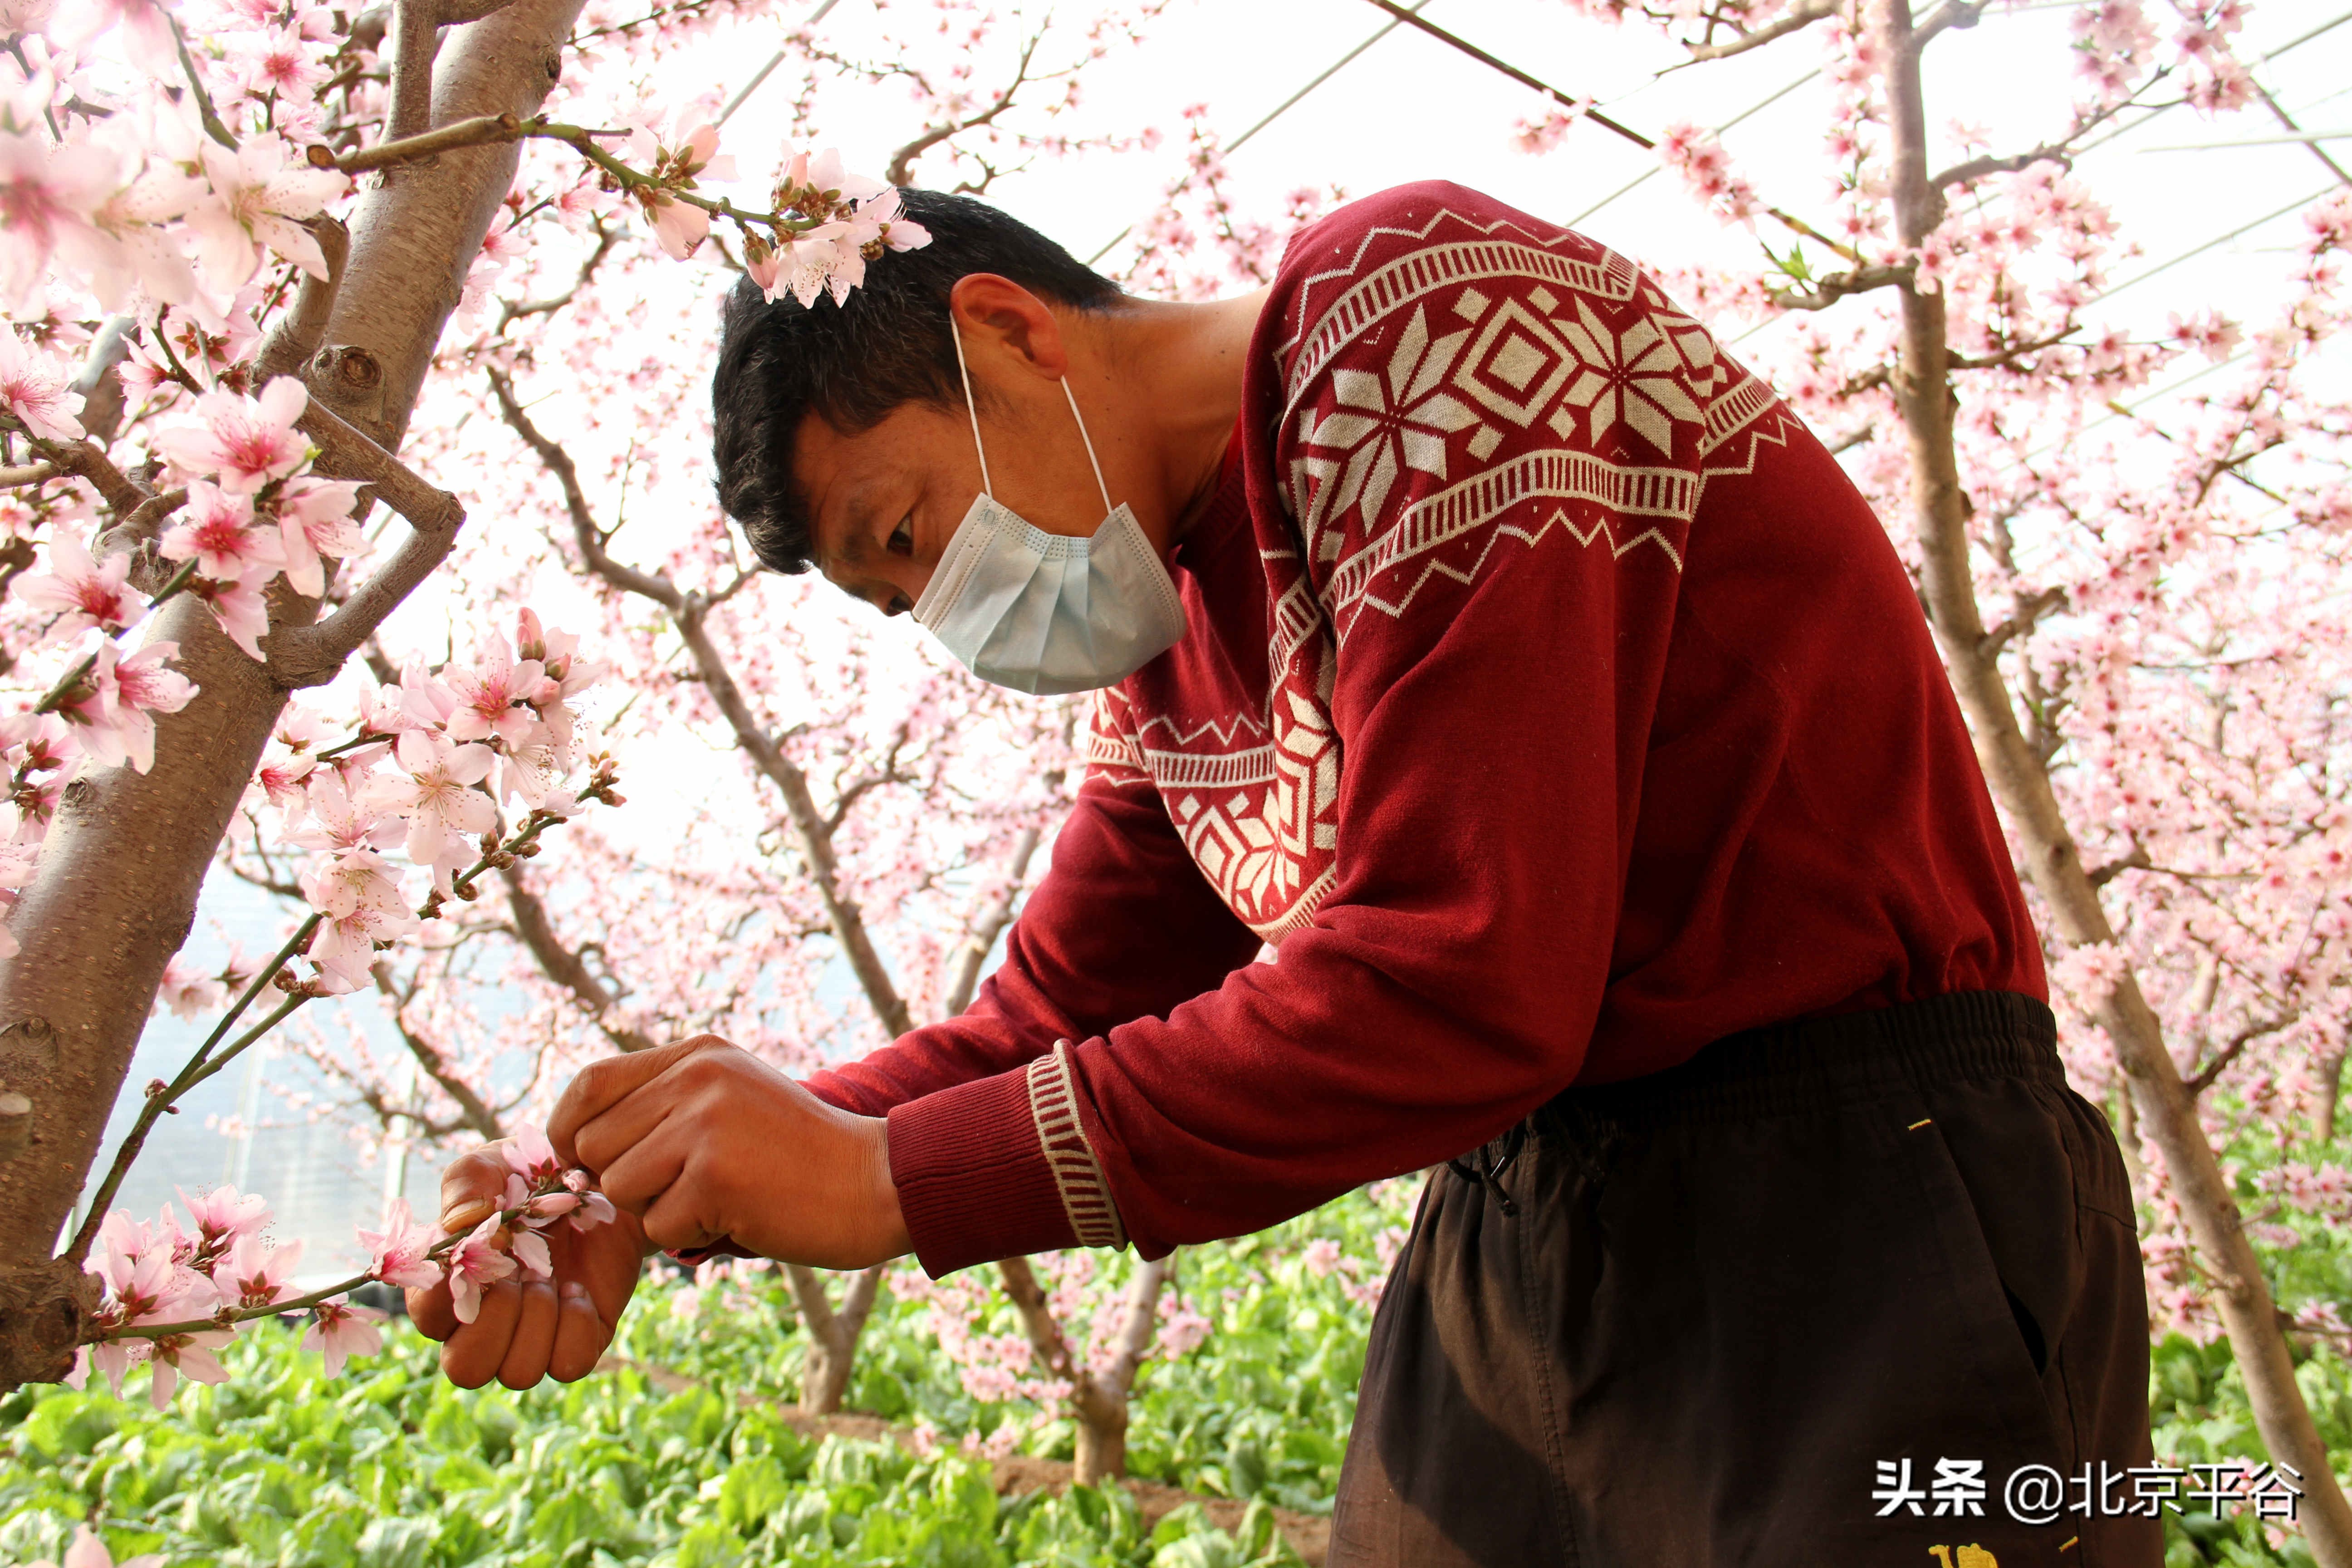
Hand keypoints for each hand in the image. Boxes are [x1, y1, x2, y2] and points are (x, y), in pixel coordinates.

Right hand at [406, 1140, 650, 1388]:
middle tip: (518, 1275)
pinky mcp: (580, 1337)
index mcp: (451, 1285)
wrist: (604, 1178)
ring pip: (517, 1373)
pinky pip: (568, 1364)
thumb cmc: (534, 1173)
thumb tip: (461, 1222)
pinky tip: (577, 1290)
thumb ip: (466, 1184)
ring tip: (550, 1278)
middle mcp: (486, 1322)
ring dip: (536, 1321)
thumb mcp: (495, 1163)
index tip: (477, 1256)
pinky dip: (574, 1327)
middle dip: (493, 1323)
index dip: (445, 1296)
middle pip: (465, 1369)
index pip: (427, 1317)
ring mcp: (533, 1335)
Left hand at [548, 1034, 911, 1269]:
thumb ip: (664, 1109)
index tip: (584, 1165)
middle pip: (593, 1145)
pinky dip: (693, 1235)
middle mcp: (696, 1077)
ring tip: (721, 1198)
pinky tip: (742, 1215)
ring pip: (618, 1189)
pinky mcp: (715, 1174)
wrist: (879, 1182)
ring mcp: (705, 1123)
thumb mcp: (732, 1102)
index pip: (589, 1084)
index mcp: (698, 1054)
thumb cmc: (802, 1158)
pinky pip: (658, 1227)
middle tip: (685, 1189)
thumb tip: (574, 1151)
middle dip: (623, 1182)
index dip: (569, 1132)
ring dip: (658, 1211)